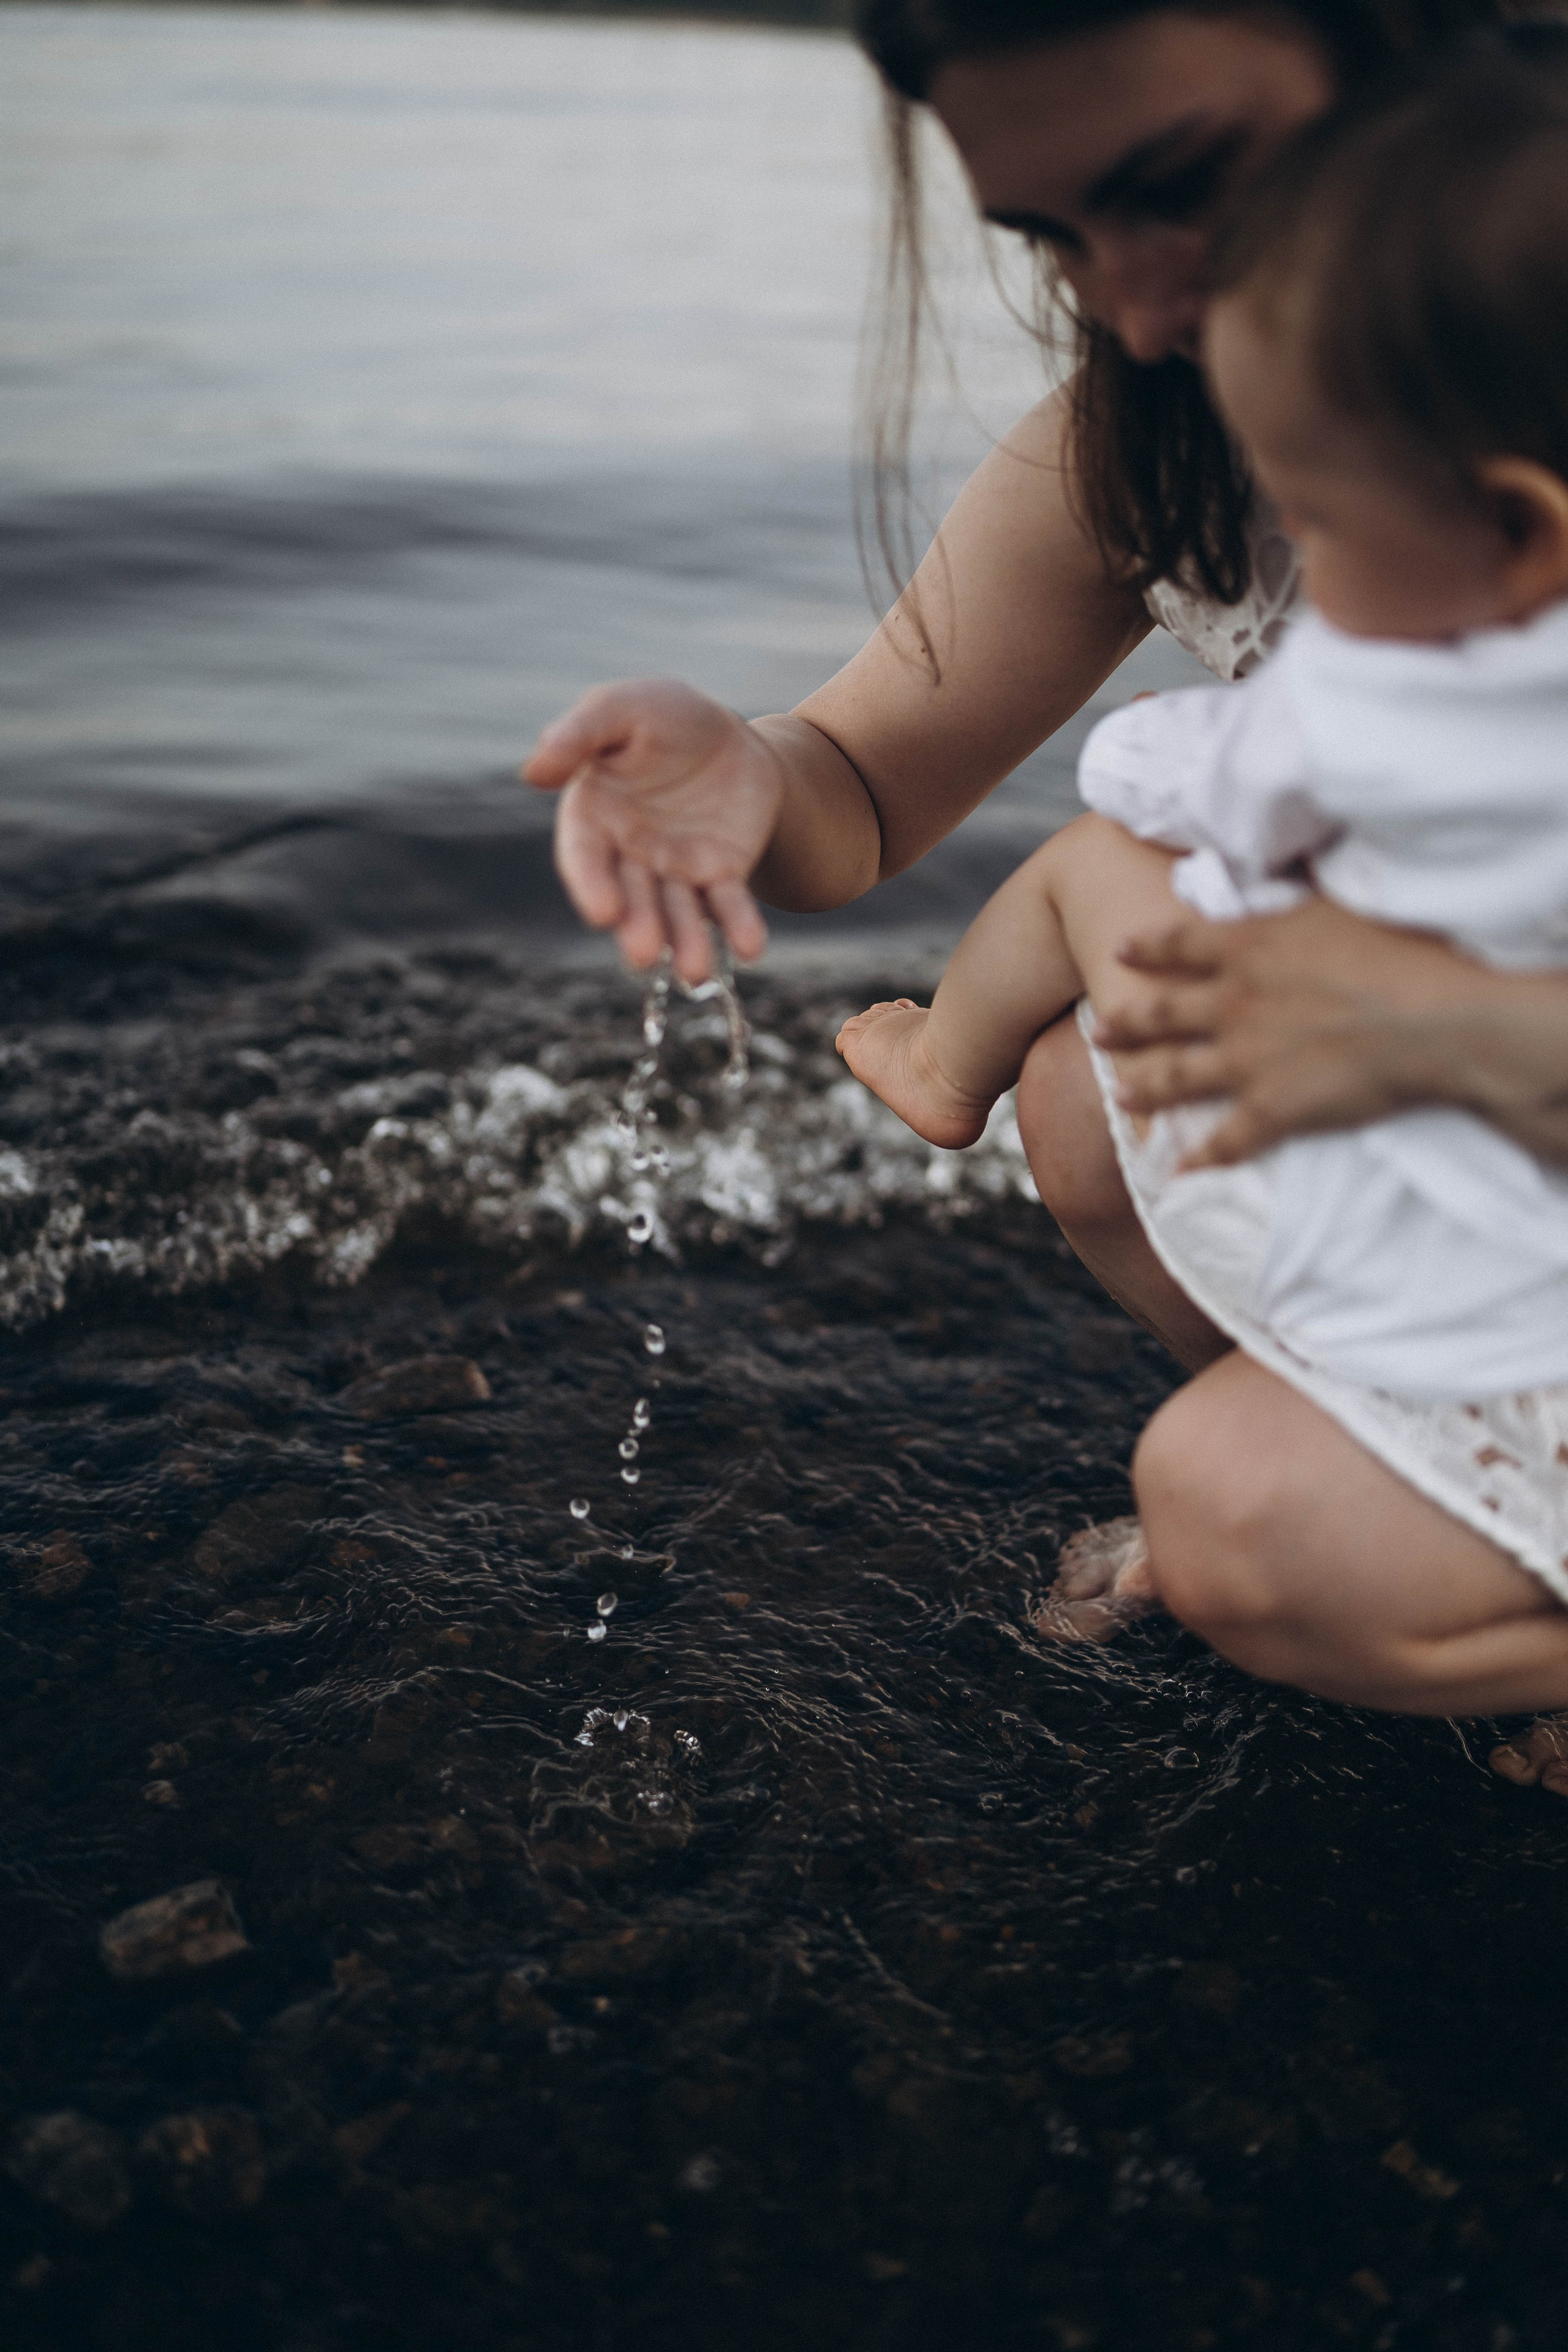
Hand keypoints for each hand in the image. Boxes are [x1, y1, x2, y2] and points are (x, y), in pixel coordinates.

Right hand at [524, 679, 782, 981]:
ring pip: (677, 913)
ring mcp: (674, 872)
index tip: (604, 913)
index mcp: (593, 817)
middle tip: (644, 954)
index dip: (591, 885)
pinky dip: (738, 928)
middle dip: (638, 926)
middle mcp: (628, 855)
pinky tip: (750, 948)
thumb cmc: (661, 717)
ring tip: (696, 973)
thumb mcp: (623, 708)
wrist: (728, 733)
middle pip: (631, 897)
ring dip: (685, 943)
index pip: (585, 857)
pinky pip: (728, 906)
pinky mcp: (719, 877)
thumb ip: (579, 733)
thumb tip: (534, 771)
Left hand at [1091, 898, 1480, 1168]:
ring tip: (1119, 1095)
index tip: (1121, 951)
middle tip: (1097, 1031)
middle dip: (1124, 1023)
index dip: (1148, 947)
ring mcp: (1246, 1061)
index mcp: (1249, 948)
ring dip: (1142, 1088)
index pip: (1180, 944)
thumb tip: (1278, 879)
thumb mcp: (1334, 905)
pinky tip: (1179, 1170)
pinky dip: (1200, 1158)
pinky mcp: (1271, 1110)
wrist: (1434, 1018)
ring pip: (1175, 1078)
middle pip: (1161, 1014)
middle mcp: (1233, 1003)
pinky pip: (1225, 1140)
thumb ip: (1292, 905)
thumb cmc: (1401, 951)